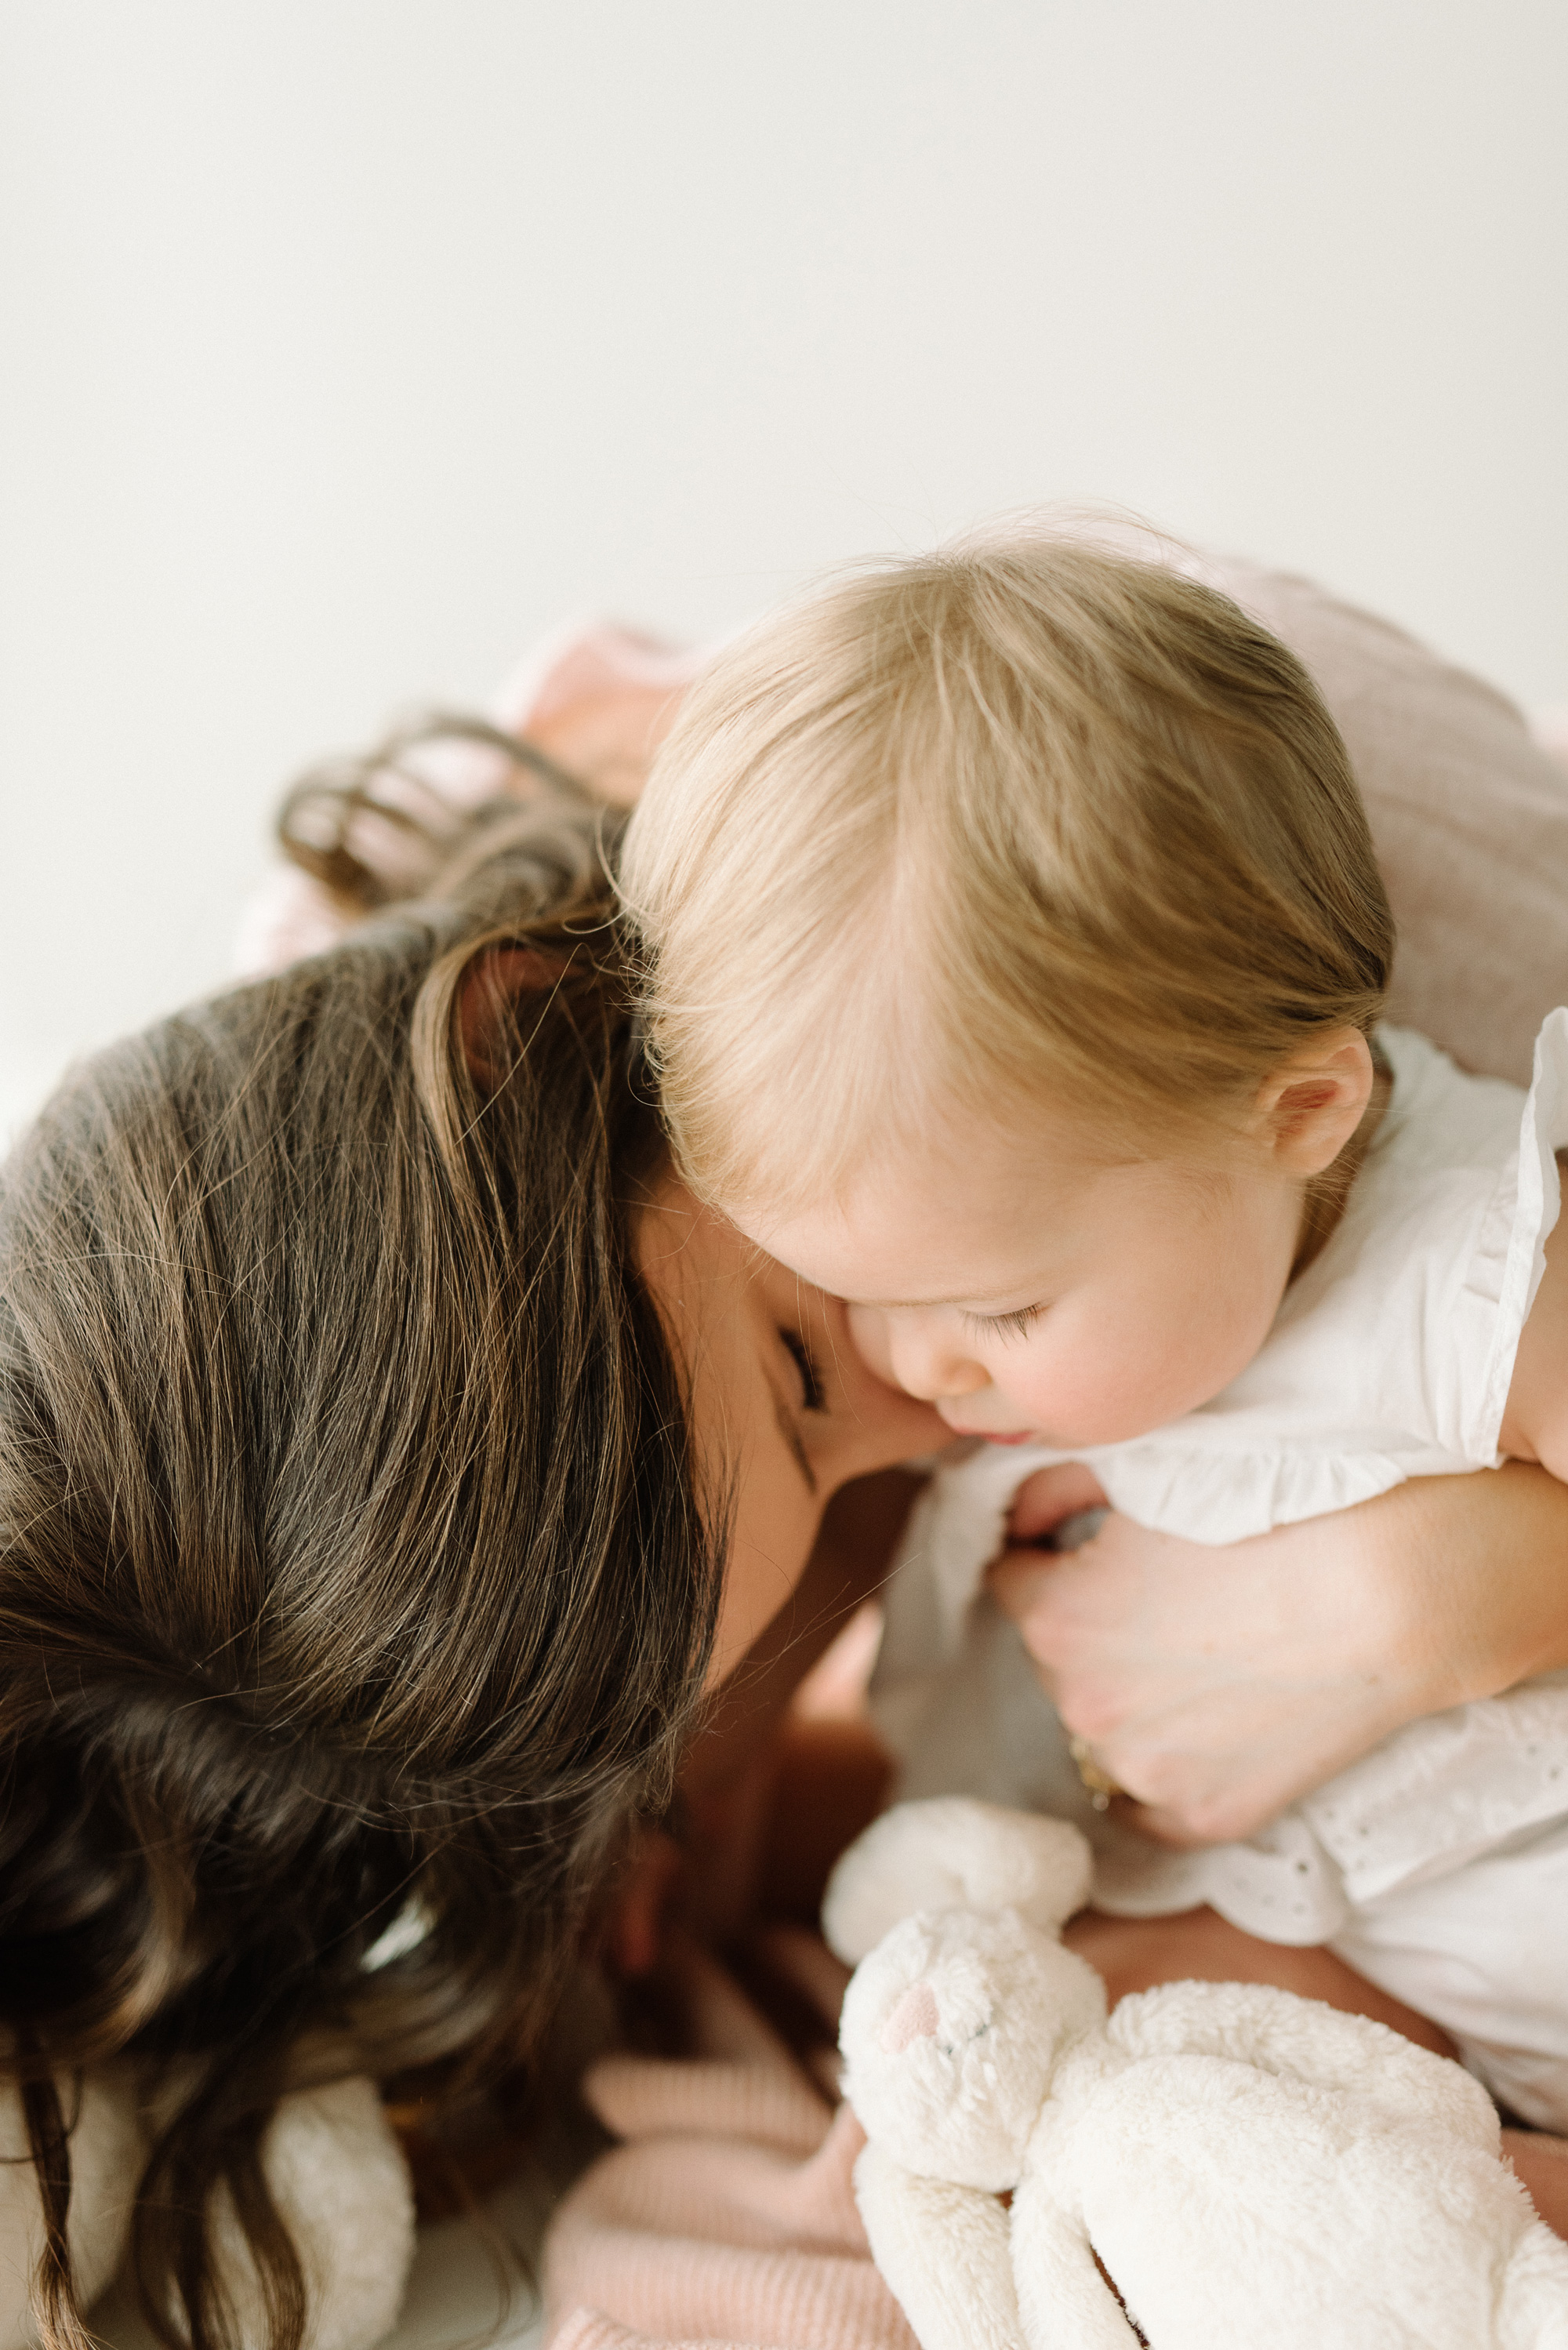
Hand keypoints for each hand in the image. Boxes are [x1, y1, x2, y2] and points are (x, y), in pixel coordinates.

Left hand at [987, 1463, 1567, 1844]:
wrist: (1389, 1594)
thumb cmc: (1269, 1518)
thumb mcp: (1145, 1478)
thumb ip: (1054, 1489)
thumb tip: (1018, 1518)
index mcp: (1055, 1618)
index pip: (1013, 1582)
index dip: (1050, 1559)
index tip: (1086, 1551)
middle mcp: (1081, 1704)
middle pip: (1059, 1658)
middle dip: (1093, 1628)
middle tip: (1167, 1600)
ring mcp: (1143, 1771)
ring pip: (1108, 1729)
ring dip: (1133, 1699)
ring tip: (1207, 1659)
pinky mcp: (1202, 1816)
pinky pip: (1155, 1802)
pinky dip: (1173, 1766)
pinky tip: (1216, 1729)